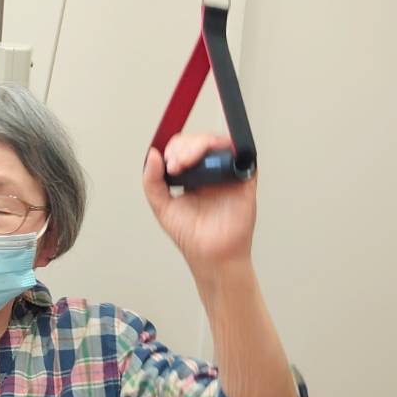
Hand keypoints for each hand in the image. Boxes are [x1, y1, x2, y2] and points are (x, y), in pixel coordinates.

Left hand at [142, 133, 257, 273]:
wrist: (211, 255)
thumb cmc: (191, 236)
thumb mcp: (161, 206)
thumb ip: (152, 181)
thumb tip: (152, 154)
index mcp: (192, 175)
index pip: (183, 148)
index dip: (175, 150)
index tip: (168, 166)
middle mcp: (211, 172)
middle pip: (200, 141)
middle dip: (185, 147)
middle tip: (176, 165)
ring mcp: (228, 174)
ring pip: (219, 143)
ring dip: (202, 144)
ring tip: (187, 162)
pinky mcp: (245, 180)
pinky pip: (244, 155)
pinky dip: (230, 149)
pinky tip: (214, 157)